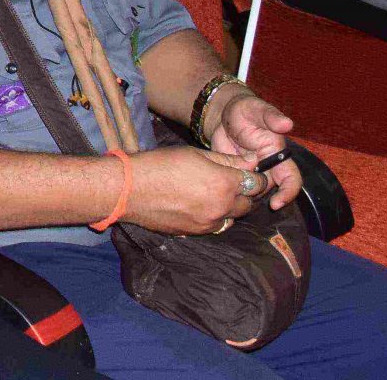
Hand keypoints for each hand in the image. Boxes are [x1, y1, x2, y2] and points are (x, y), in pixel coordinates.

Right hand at [126, 144, 262, 233]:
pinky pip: (216, 226)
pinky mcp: (196, 232)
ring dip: (230, 207)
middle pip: (249, 204)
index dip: (256, 177)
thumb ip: (228, 160)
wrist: (129, 189)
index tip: (249, 173)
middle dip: (244, 193)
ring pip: (233, 217)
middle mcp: (222, 207)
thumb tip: (253, 160)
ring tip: (212, 195)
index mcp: (224, 184)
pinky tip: (199, 205)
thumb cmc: (160, 164)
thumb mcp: (195, 154)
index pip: (257, 184)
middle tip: (230, 183)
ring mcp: (209, 223)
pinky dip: (214, 217)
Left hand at [206, 91, 301, 210]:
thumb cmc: (246, 110)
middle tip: (242, 197)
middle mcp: (268, 167)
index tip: (276, 204)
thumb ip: (271, 117)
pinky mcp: (236, 175)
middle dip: (260, 198)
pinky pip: (236, 189)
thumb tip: (288, 124)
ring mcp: (252, 173)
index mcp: (279, 155)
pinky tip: (218, 192)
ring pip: (253, 192)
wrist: (224, 115)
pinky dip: (230, 192)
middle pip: (271, 190)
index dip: (288, 193)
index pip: (291, 180)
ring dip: (244, 196)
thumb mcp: (257, 110)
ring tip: (228, 192)